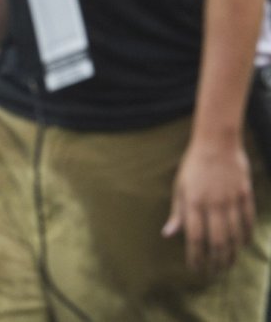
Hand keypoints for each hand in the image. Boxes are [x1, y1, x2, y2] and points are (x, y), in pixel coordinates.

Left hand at [162, 136, 254, 274]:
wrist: (216, 142)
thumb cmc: (193, 165)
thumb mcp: (179, 186)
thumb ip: (177, 212)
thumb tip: (168, 234)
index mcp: (193, 202)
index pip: (195, 238)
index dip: (196, 257)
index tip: (195, 269)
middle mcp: (212, 204)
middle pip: (217, 241)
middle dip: (216, 261)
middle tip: (215, 273)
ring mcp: (231, 200)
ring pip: (234, 235)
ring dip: (231, 253)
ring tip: (228, 265)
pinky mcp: (245, 194)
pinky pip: (248, 221)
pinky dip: (246, 236)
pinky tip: (242, 245)